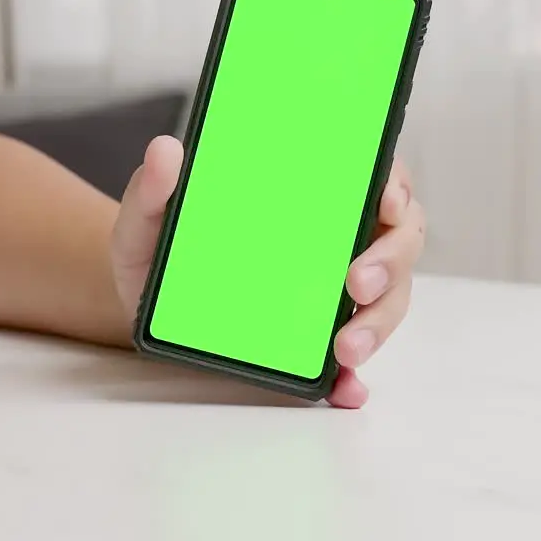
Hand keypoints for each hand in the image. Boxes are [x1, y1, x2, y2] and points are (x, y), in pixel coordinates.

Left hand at [110, 135, 425, 407]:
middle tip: (358, 283)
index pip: (374, 176)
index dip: (394, 184)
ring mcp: (332, 293)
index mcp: (309, 196)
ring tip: (345, 347)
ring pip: (387, 300)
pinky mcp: (316, 343)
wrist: (143, 311)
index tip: (388, 200)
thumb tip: (166, 151)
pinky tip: (346, 388)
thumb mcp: (147, 219)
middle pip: (396, 240)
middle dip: (390, 261)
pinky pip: (350, 362)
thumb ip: (152, 188)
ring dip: (378, 323)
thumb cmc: (159, 253)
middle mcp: (335, 240)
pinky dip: (354, 379)